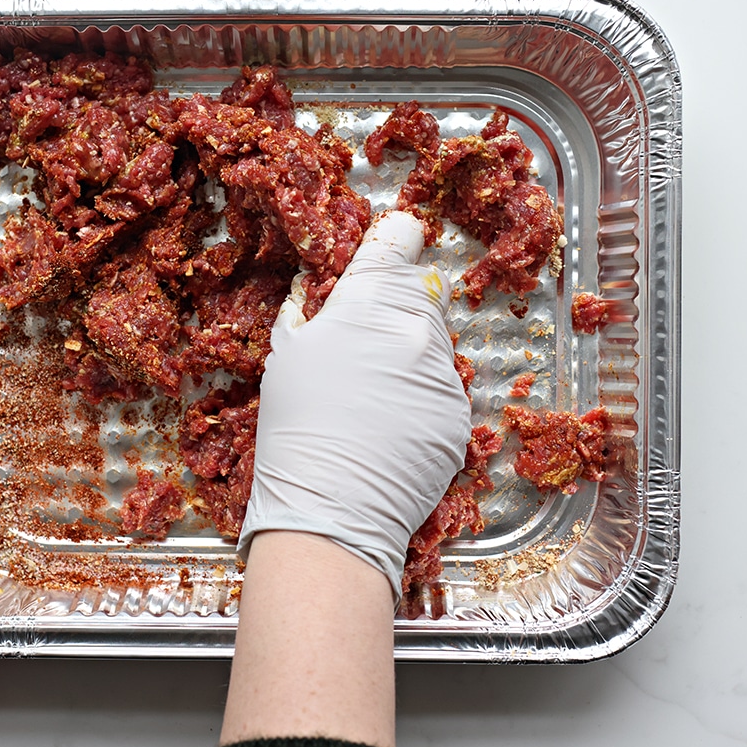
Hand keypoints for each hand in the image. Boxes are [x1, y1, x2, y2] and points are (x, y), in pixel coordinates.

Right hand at [241, 208, 472, 597]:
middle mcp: (417, 327)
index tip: (392, 247)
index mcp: (369, 300)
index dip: (394, 241)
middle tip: (365, 346)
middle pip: (423, 292)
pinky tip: (392, 425)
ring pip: (436, 342)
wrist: (331, 508)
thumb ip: (311, 308)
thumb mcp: (286, 355)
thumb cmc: (295, 428)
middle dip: (398, 308)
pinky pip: (444, 390)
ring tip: (373, 397)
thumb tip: (320, 285)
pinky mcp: (460, 414)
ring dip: (412, 355)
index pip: (400, 237)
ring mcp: (444, 372)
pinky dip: (422, 399)